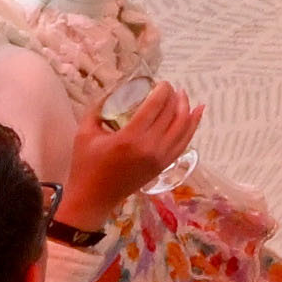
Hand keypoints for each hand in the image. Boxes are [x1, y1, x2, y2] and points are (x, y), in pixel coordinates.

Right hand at [69, 79, 200, 225]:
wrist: (92, 199)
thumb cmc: (85, 166)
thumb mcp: (84, 133)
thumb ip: (97, 109)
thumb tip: (111, 90)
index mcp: (130, 138)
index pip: (156, 106)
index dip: (163, 90)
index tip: (162, 82)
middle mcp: (149, 147)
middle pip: (171, 114)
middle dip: (174, 96)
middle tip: (170, 88)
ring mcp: (159, 158)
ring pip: (183, 127)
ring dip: (186, 108)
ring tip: (183, 96)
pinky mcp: (163, 166)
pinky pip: (184, 142)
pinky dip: (192, 126)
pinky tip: (197, 113)